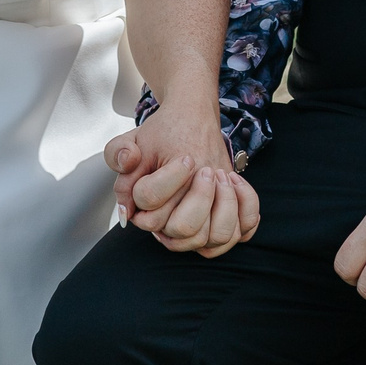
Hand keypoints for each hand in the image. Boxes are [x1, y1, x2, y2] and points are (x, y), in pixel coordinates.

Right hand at [104, 119, 257, 258]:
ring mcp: (197, 228)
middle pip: (183, 231)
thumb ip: (117, 151)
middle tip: (206, 170)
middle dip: (200, 198)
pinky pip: (241, 234)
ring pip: (214, 239)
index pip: (151, 209)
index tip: (186, 157)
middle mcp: (168, 225)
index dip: (170, 182)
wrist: (189, 125)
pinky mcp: (221, 223)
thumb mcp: (134, 137)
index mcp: (144, 209)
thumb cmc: (163, 135)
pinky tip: (237, 183)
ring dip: (225, 205)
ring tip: (223, 176)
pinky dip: (247, 210)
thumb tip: (127, 164)